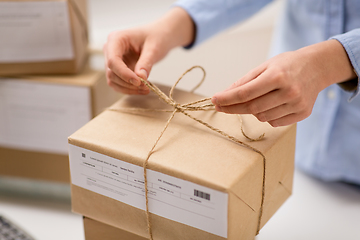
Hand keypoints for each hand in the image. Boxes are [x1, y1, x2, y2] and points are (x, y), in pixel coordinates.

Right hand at [103, 7, 194, 94]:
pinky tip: (143, 89)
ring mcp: (112, 60)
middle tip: (146, 87)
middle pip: (111, 72)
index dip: (124, 74)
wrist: (159, 36)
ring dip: (128, 88)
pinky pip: (119, 83)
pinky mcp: (118, 69)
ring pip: (113, 80)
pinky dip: (129, 89)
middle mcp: (110, 49)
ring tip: (146, 89)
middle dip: (128, 83)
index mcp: (116, 39)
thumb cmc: (157, 37)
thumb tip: (140, 78)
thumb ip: (146, 62)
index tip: (139, 82)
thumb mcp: (154, 48)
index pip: (113, 60)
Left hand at [212, 40, 356, 126]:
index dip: (227, 99)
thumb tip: (224, 94)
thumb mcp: (264, 67)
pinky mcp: (302, 114)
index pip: (245, 93)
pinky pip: (275, 122)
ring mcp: (297, 105)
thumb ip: (244, 81)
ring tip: (256, 99)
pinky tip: (271, 104)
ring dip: (252, 111)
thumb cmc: (287, 65)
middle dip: (233, 108)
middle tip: (221, 106)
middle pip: (252, 108)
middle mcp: (289, 92)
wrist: (317, 67)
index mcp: (277, 76)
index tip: (214, 100)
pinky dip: (267, 116)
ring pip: (262, 117)